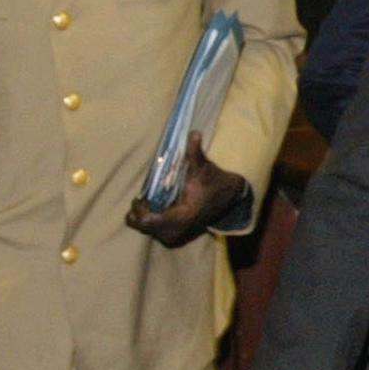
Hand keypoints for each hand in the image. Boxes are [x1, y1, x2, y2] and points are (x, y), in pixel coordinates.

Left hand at [126, 131, 247, 246]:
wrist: (230, 198)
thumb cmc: (214, 181)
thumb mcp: (204, 167)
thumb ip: (195, 152)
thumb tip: (194, 132)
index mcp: (183, 216)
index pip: (148, 221)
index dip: (138, 209)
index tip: (140, 197)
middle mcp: (178, 230)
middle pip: (142, 227)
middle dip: (138, 213)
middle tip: (143, 198)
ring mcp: (177, 236)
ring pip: (146, 230)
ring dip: (144, 217)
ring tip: (150, 202)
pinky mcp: (176, 237)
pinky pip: (153, 231)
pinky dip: (151, 221)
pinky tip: (157, 208)